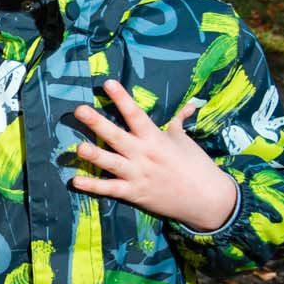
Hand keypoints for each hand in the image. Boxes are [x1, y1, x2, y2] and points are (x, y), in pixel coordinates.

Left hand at [72, 80, 238, 231]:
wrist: (208, 199)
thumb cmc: (197, 166)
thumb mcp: (186, 141)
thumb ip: (180, 121)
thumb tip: (190, 104)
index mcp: (155, 138)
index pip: (136, 114)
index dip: (122, 98)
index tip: (108, 84)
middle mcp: (143, 154)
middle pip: (117, 136)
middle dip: (97, 123)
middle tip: (79, 110)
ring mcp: (137, 174)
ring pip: (111, 163)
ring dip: (94, 156)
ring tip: (78, 148)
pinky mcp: (134, 193)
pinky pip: (110, 189)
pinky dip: (93, 186)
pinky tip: (75, 181)